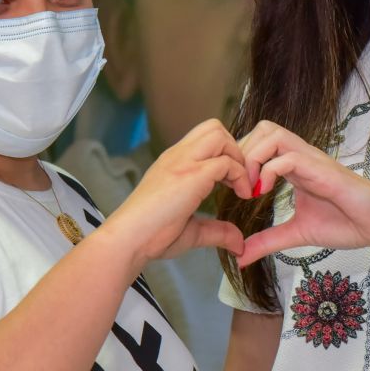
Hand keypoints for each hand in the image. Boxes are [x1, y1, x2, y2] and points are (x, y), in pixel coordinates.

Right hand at [103, 119, 252, 273]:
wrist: (128, 240)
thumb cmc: (150, 236)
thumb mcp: (191, 231)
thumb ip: (217, 231)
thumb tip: (239, 243)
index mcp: (174, 163)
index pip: (205, 138)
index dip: (226, 155)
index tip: (232, 184)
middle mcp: (177, 156)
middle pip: (214, 127)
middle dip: (234, 149)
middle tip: (238, 179)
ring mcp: (182, 162)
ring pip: (219, 135)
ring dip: (237, 156)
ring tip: (240, 185)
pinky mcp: (190, 175)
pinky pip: (225, 162)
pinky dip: (240, 176)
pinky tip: (241, 195)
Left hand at [237, 121, 369, 266]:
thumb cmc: (347, 224)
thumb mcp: (297, 234)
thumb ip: (268, 241)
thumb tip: (240, 257)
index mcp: (294, 166)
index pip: (258, 142)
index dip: (239, 159)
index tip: (232, 189)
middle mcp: (302, 156)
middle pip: (261, 128)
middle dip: (241, 153)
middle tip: (238, 185)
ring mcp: (313, 160)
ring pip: (272, 133)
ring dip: (252, 157)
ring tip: (250, 188)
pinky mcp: (323, 171)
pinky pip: (288, 157)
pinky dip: (268, 171)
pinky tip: (264, 192)